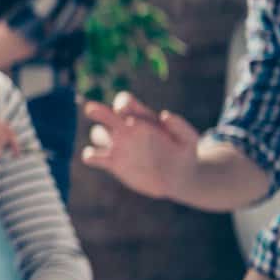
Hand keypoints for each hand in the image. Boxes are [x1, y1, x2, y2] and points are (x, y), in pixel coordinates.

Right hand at [82, 93, 200, 201]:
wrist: (179, 178)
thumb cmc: (183, 153)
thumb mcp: (189, 139)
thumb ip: (180, 126)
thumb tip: (165, 115)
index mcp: (142, 117)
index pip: (125, 101)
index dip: (122, 103)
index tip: (125, 112)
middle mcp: (126, 128)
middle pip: (106, 114)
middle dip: (99, 111)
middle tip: (92, 109)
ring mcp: (118, 145)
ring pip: (97, 134)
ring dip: (101, 136)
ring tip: (116, 145)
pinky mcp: (113, 163)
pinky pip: (92, 156)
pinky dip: (91, 155)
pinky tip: (99, 158)